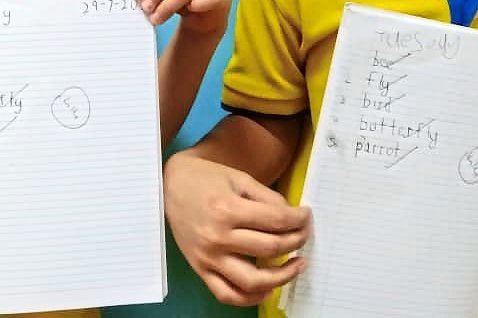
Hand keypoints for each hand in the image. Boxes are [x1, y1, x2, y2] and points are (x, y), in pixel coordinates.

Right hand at [164, 153, 310, 306]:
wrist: (170, 186)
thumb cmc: (206, 178)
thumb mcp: (239, 178)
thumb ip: (267, 198)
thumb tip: (292, 218)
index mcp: (228, 209)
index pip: (276, 220)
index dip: (299, 219)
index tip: (307, 216)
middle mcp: (218, 237)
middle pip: (270, 248)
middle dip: (296, 241)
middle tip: (305, 234)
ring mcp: (208, 257)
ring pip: (253, 280)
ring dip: (282, 276)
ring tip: (297, 265)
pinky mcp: (200, 269)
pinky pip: (227, 294)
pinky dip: (251, 298)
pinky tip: (268, 288)